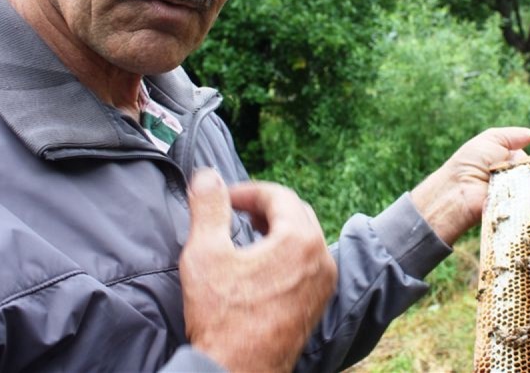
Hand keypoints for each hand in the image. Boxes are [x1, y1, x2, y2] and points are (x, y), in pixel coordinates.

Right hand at [180, 169, 337, 371]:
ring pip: (304, 236)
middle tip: (235, 210)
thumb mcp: (206, 253)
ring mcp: (324, 282)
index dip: (247, 191)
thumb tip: (207, 176)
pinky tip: (260, 263)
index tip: (222, 198)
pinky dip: (287, 251)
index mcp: (300, 240)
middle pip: (296, 212)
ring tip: (246, 232)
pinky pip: (308, 261)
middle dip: (265, 206)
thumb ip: (209, 207)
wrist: (236, 372)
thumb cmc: (221, 316)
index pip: (278, 196)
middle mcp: (321, 257)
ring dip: (277, 227)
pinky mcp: (318, 302)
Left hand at [411, 126, 529, 244]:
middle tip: (508, 170)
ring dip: (524, 181)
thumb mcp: (489, 140)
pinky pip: (529, 202)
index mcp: (508, 164)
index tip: (512, 158)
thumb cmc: (469, 163)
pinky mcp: (515, 210)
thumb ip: (510, 137)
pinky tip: (513, 192)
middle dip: (526, 169)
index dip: (525, 158)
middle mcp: (514, 180)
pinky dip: (522, 195)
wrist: (458, 191)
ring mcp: (516, 196)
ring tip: (508, 180)